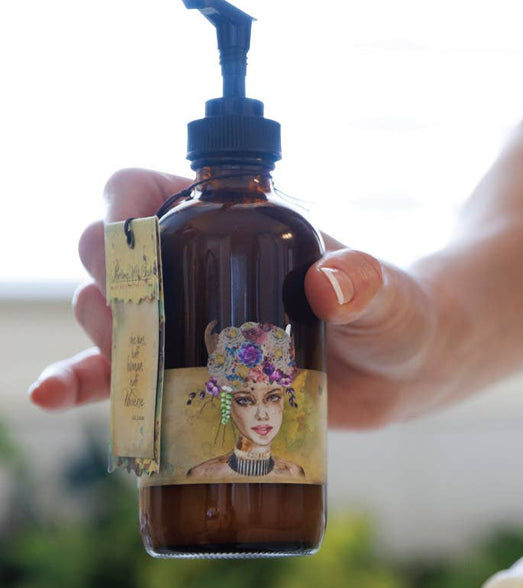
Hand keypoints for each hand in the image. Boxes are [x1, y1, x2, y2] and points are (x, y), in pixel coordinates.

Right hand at [28, 168, 443, 428]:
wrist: (403, 370)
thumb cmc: (396, 315)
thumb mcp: (385, 296)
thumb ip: (366, 282)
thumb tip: (328, 284)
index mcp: (238, 225)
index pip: (152, 189)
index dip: (123, 200)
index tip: (126, 231)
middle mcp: (203, 268)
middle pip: (115, 254)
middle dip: (106, 276)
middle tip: (135, 314)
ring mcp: (193, 323)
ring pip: (111, 314)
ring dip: (99, 332)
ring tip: (128, 364)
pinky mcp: (193, 374)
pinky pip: (126, 377)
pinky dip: (87, 384)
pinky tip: (55, 398)